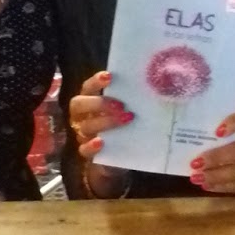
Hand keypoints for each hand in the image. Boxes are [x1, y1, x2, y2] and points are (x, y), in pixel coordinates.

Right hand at [68, 70, 132, 194]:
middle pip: (79, 105)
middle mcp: (82, 117)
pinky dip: (91, 146)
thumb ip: (130, 101)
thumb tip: (155, 86)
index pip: (87, 88)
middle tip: (121, 105)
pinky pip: (84, 149)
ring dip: (105, 122)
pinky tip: (101, 142)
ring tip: (126, 120)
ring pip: (86, 126)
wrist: (120, 157)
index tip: (109, 76)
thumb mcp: (125, 112)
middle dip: (99, 103)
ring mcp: (82, 135)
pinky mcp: (87, 153)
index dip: (95, 81)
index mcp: (89, 102)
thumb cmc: (123, 128)